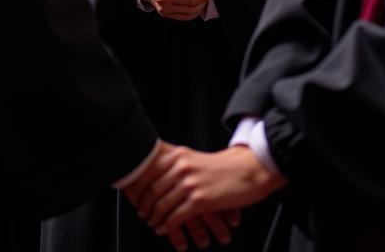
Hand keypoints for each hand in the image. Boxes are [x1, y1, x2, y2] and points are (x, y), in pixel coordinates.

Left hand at [138, 145, 285, 236]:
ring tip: (152, 223)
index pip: (151, 172)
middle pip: (154, 189)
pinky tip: (164, 228)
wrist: (248, 170)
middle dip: (145, 204)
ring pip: (163, 204)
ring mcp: (191, 183)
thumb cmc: (223, 166)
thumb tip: (158, 173)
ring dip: (155, 217)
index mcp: (179, 155)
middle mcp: (182, 167)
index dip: (141, 187)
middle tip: (142, 213)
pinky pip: (177, 216)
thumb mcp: (196, 158)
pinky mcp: (200, 200)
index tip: (136, 196)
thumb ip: (177, 163)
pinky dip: (167, 225)